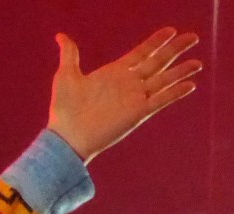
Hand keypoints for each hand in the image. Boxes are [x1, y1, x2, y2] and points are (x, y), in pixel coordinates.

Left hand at [47, 27, 201, 162]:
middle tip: (193, 37)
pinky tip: (190, 85)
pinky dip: (175, 92)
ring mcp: (134, 99)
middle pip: (158, 62)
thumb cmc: (63, 110)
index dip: (156, 42)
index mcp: (114, 73)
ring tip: (198, 63)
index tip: (170, 31)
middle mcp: (128, 84)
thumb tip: (61, 36)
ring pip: (164, 80)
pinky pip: (161, 100)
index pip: (141, 53)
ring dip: (181, 71)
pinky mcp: (137, 113)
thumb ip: (69, 54)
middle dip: (176, 50)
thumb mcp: (66, 76)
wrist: (66, 138)